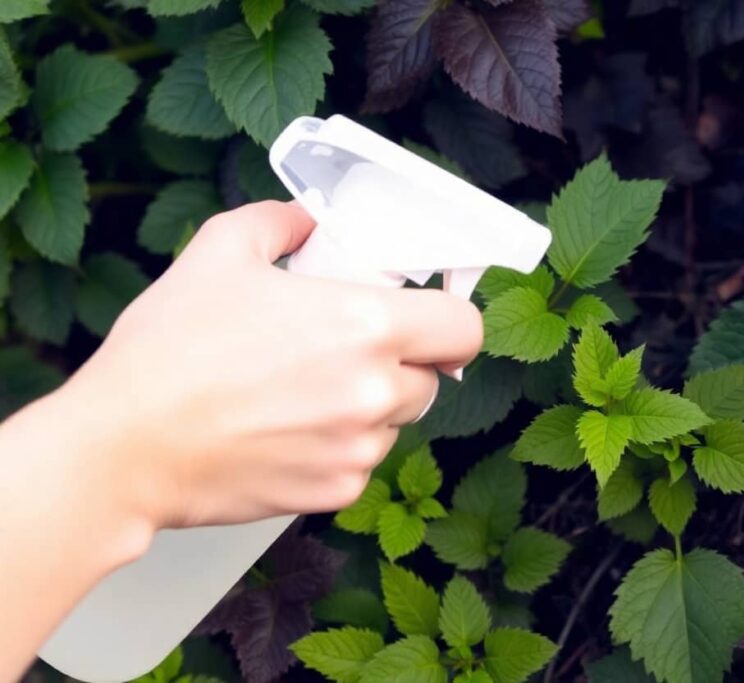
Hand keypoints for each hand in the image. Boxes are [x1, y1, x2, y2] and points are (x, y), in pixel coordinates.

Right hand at [52, 200, 482, 531]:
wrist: (125, 447)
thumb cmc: (169, 351)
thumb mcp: (219, 252)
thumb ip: (277, 223)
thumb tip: (306, 219)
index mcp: (366, 325)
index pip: (463, 328)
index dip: (450, 322)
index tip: (428, 320)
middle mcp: (375, 392)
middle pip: (430, 379)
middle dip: (399, 364)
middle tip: (346, 354)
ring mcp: (358, 449)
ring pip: (394, 423)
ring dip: (368, 409)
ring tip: (302, 395)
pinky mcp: (334, 492)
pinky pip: (359, 464)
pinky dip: (336, 450)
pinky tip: (285, 433)